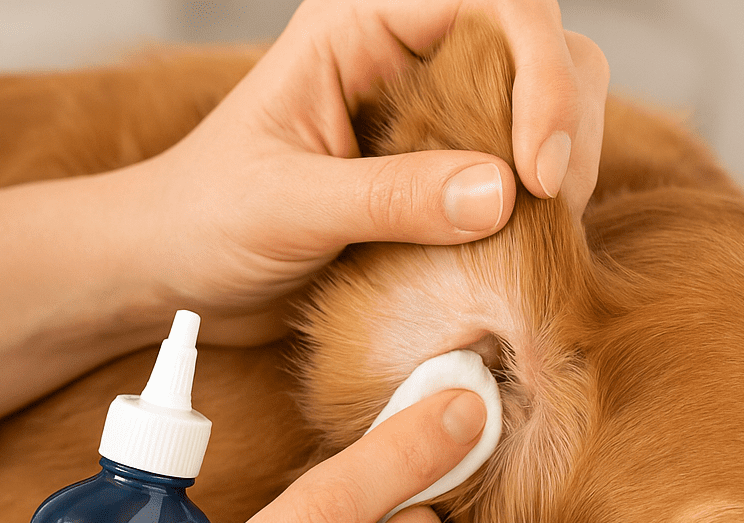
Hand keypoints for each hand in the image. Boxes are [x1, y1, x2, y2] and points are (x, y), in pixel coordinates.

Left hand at [123, 0, 608, 342]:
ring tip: (534, 235)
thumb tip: (503, 195)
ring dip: (558, 169)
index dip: (538, 72)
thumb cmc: (207, 219)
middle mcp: (407, 61)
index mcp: (362, 27)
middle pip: (536, 48)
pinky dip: (533, 211)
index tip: (536, 173)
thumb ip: (392, 197)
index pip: (494, 0)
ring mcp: (428, 122)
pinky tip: (516, 250)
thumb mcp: (290, 205)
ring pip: (539, 111)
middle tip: (547, 209)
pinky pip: (513, 178)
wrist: (181, 274)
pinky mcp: (436, 180)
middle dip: (562, 122)